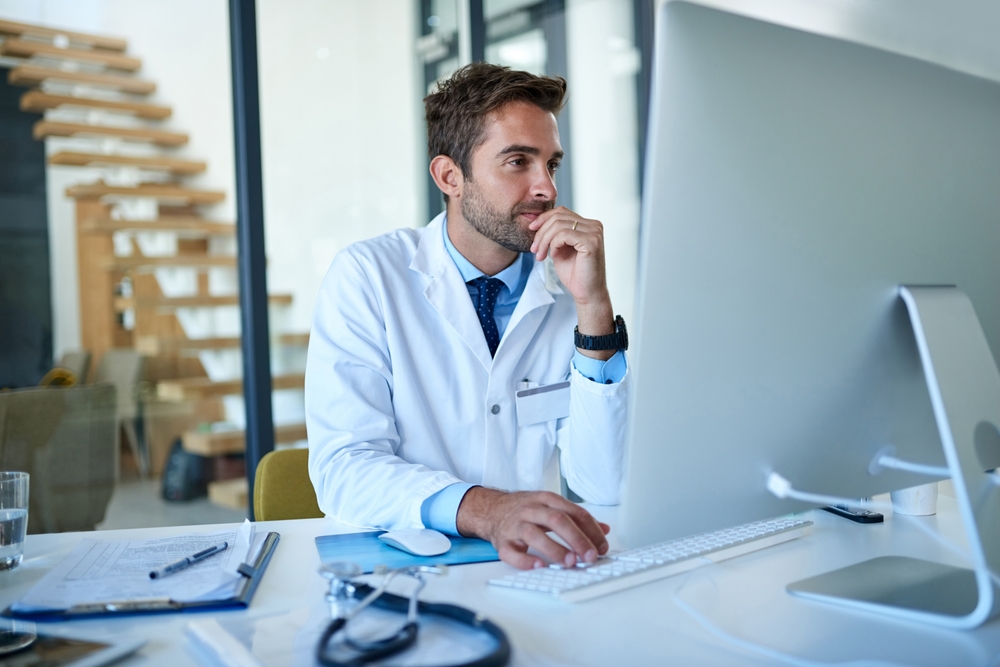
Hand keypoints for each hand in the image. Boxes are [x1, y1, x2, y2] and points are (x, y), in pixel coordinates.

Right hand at [456, 487, 610, 569]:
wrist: (491, 510)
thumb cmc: (525, 510)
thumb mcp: (551, 507)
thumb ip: (577, 517)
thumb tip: (604, 529)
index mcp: (546, 500)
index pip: (574, 512)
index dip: (591, 530)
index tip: (602, 546)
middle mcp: (531, 510)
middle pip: (556, 520)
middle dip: (576, 539)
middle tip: (590, 556)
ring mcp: (515, 525)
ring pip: (535, 535)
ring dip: (555, 549)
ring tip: (570, 562)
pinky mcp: (502, 542)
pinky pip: (512, 552)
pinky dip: (525, 560)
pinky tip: (539, 566)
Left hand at [528, 207, 608, 307]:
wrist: (586, 293)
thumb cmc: (574, 273)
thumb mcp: (560, 248)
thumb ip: (555, 233)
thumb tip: (537, 220)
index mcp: (588, 225)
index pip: (561, 212)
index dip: (544, 218)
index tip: (531, 229)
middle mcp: (594, 225)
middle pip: (558, 217)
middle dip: (541, 233)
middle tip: (534, 249)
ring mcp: (594, 232)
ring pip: (558, 225)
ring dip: (544, 241)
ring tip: (540, 256)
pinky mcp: (591, 242)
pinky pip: (564, 234)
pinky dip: (554, 244)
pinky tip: (553, 256)